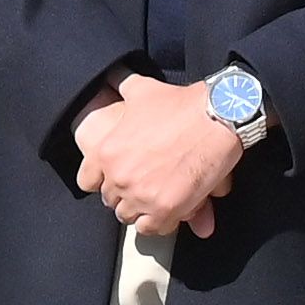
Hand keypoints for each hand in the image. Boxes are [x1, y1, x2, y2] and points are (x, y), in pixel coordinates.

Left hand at [69, 73, 248, 241]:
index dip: (103, 179)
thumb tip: (113, 76)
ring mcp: (140, 196)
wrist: (216, 118)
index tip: (118, 176)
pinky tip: (167, 210)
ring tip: (156, 198)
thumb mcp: (141, 90)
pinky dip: (158, 223)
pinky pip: (151, 228)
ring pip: (129, 217)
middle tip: (144, 185)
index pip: (88, 182)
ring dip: (141, 210)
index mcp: (106, 152)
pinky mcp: (165, 210)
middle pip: (111, 200)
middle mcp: (118, 177)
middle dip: (125, 194)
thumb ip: (121, 85)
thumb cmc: (180, 104)